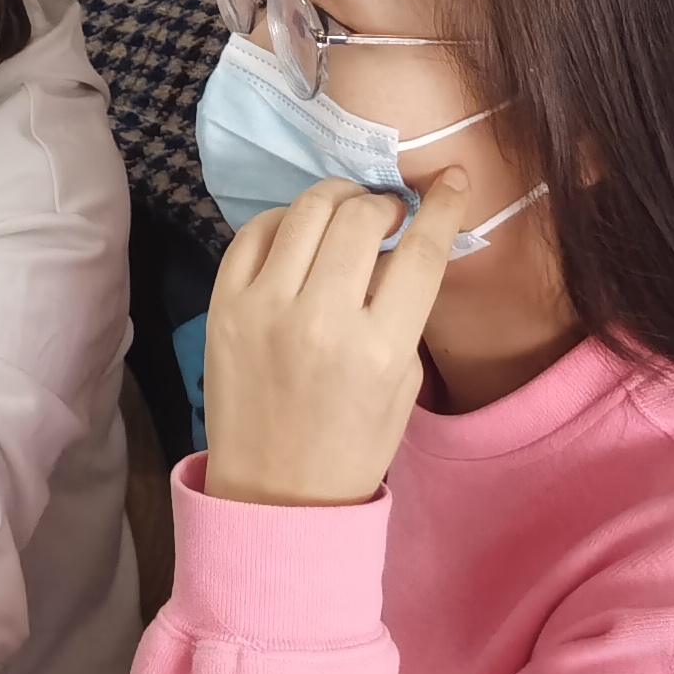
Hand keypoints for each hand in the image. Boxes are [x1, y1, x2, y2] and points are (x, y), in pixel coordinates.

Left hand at [200, 174, 459, 508]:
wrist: (274, 494)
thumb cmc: (352, 444)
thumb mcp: (403, 383)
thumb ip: (403, 311)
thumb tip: (402, 243)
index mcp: (380, 349)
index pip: (420, 253)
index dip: (442, 206)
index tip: (449, 179)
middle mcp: (322, 321)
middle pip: (360, 218)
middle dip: (382, 203)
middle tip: (388, 214)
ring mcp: (265, 309)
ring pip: (306, 211)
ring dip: (336, 200)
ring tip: (347, 214)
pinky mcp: (224, 306)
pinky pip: (254, 233)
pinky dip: (284, 221)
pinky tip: (299, 233)